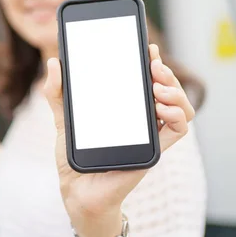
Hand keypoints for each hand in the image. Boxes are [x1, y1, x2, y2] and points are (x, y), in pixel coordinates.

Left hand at [43, 44, 194, 236]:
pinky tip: (163, 109)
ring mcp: (150, 134)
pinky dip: (178, 116)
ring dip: (177, 92)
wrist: (76, 188)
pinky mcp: (153, 151)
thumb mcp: (63, 117)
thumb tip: (54, 62)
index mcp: (126, 107)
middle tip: (154, 65)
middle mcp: (142, 117)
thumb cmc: (75, 154)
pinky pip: (178, 131)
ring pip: (181, 107)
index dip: (152, 62)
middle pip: (168, 89)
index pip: (146, 80)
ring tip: (158, 86)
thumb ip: (57, 92)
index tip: (147, 48)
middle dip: (166, 73)